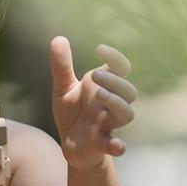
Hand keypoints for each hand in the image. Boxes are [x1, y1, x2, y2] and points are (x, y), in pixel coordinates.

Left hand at [48, 38, 136, 171]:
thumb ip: (61, 66)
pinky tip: (116, 145)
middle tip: (94, 75)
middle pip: (128, 91)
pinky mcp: (103, 145)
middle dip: (114, 82)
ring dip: (117, 104)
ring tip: (99, 96)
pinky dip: (118, 146)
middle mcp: (111, 104)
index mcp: (104, 87)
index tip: (99, 49)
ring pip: (127, 114)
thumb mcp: (62, 88)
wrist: (70, 144)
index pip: (121, 68)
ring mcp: (109, 124)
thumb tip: (58, 39)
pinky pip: (117, 146)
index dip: (115, 57)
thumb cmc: (72, 113)